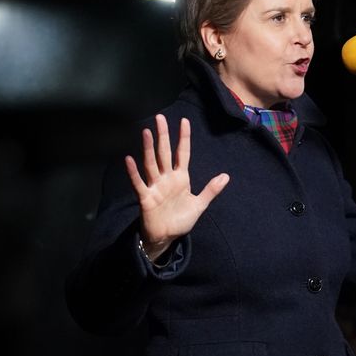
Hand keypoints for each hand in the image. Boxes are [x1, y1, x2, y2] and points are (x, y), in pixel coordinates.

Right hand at [125, 115, 229, 260]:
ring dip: (148, 148)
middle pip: (164, 153)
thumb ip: (211, 190)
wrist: (166, 238)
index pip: (182, 153)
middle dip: (163, 136)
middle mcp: (166, 178)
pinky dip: (133, 172)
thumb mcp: (199, 204)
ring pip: (151, 164)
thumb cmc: (180, 220)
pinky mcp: (146, 198)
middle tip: (160, 117)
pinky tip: (129, 160)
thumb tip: (226, 176)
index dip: (184, 138)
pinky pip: (139, 183)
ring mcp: (155, 187)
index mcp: (180, 178)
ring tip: (146, 132)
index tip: (184, 121)